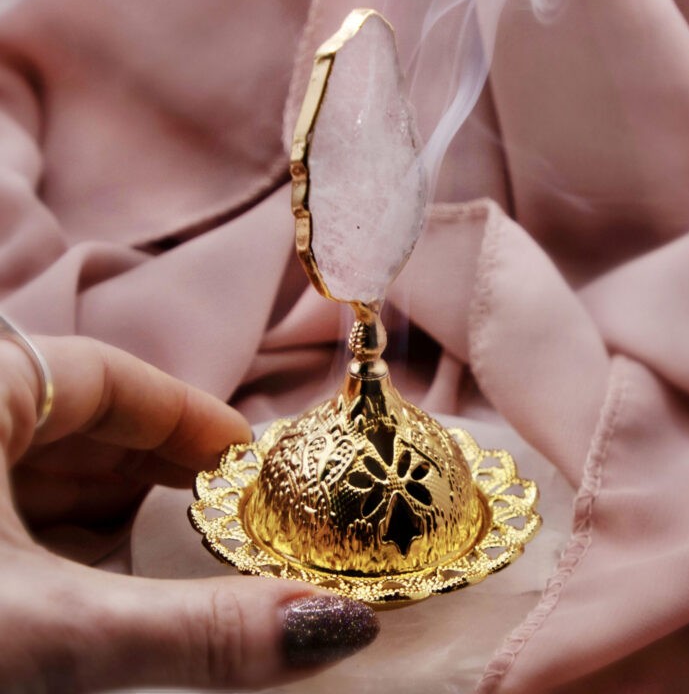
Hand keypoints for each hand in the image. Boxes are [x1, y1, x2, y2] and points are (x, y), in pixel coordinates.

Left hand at [0, 335, 377, 692]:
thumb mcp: (53, 629)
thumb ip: (193, 630)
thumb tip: (337, 625)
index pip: (115, 377)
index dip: (195, 419)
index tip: (254, 461)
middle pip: (91, 426)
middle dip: (166, 475)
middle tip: (232, 521)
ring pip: (51, 473)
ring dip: (118, 513)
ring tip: (180, 556)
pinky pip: (15, 510)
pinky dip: (66, 539)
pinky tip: (99, 581)